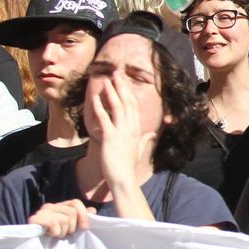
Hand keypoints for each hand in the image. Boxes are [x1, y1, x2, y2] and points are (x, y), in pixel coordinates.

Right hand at [30, 199, 94, 237]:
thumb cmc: (55, 238)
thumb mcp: (71, 227)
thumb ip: (82, 218)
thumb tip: (92, 210)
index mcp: (60, 206)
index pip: (76, 203)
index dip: (83, 215)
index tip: (84, 227)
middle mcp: (50, 206)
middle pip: (72, 212)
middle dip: (71, 227)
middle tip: (63, 233)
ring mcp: (42, 211)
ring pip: (64, 219)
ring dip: (62, 232)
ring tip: (56, 235)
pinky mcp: (34, 219)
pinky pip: (53, 223)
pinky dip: (55, 232)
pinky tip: (49, 234)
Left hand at [90, 75, 153, 190]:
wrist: (123, 177)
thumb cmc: (128, 164)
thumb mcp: (140, 149)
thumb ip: (146, 139)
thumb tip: (152, 134)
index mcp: (137, 128)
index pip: (133, 105)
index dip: (128, 91)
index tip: (123, 80)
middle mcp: (131, 127)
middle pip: (127, 101)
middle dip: (121, 86)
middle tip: (116, 72)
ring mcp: (121, 131)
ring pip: (118, 106)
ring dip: (112, 92)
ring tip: (107, 80)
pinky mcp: (110, 136)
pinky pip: (104, 118)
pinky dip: (100, 107)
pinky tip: (96, 98)